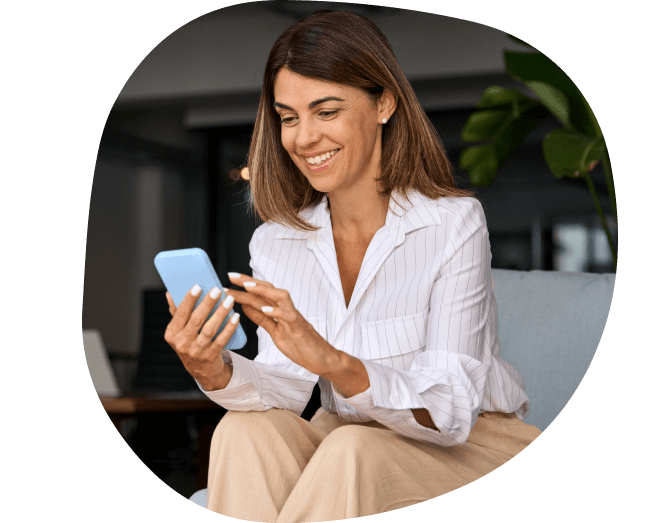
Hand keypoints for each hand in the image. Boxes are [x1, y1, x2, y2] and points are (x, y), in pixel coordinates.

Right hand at [164, 285, 239, 390]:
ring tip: (229, 300)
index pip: (180, 313)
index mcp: (172, 333)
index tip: (197, 286)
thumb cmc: (190, 343)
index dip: (189, 299)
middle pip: (196, 319)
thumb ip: (176, 312)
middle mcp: (182, 343)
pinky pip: (221, 340)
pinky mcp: (210, 356)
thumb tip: (170, 292)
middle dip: (207, 303)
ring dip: (220, 313)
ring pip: (209, 329)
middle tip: (217, 290)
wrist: (200, 370)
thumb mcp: (179, 331)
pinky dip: (229, 328)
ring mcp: (196, 351)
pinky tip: (235, 317)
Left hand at [226, 273, 340, 376]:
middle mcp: (286, 310)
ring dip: (263, 290)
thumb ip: (262, 319)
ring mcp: (294, 318)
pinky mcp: (300, 329)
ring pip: (280, 297)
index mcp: (279, 311)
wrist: (322, 359)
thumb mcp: (275, 331)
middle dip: (249, 282)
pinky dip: (277, 311)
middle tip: (231, 276)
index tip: (228, 281)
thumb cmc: (301, 345)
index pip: (260, 294)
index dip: (244, 286)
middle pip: (268, 289)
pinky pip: (289, 316)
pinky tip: (265, 309)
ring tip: (247, 286)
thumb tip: (245, 306)